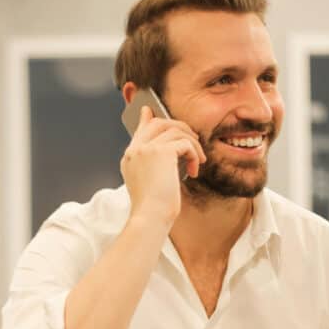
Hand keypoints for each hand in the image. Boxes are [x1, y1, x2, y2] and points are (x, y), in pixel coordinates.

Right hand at [120, 105, 205, 227]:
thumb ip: (155, 165)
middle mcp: (135, 150)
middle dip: (179, 127)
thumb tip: (170, 154)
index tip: (149, 111)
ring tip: (198, 161)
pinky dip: (194, 154)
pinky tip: (194, 170)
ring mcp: (146, 148)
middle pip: (159, 123)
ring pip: (175, 130)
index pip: (140, 130)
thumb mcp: (151, 184)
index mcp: (130, 158)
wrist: (150, 217)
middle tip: (193, 140)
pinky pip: (185, 142)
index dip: (147, 119)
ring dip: (192, 144)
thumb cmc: (153, 209)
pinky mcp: (161, 151)